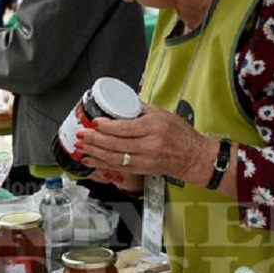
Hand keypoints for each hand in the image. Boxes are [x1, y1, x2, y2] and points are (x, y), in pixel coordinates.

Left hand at [77, 104, 214, 185]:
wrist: (193, 156)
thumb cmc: (180, 133)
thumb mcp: (162, 113)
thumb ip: (140, 109)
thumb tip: (119, 102)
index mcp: (153, 127)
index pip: (125, 128)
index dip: (106, 127)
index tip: (94, 123)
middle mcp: (149, 145)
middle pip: (116, 144)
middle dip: (94, 140)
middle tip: (81, 134)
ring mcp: (145, 160)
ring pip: (114, 157)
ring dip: (94, 152)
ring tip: (81, 147)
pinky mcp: (142, 170)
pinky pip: (118, 167)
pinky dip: (102, 164)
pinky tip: (91, 159)